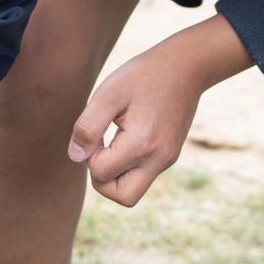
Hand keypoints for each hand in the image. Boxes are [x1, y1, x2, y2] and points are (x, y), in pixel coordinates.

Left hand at [68, 13, 253, 205]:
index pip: (100, 172)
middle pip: (122, 197)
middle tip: (100, 149)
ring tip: (112, 143)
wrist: (187, 66)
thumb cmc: (143, 75)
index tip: (96, 129)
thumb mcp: (108, 94)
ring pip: (133, 191)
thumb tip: (76, 156)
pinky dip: (128, 166)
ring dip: (115, 175)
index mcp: (142, 144)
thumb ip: (87, 127)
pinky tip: (126, 138)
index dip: (88, 154)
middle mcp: (158, 159)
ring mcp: (167, 160)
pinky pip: (143, 175)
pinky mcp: (170, 156)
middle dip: (102, 179)